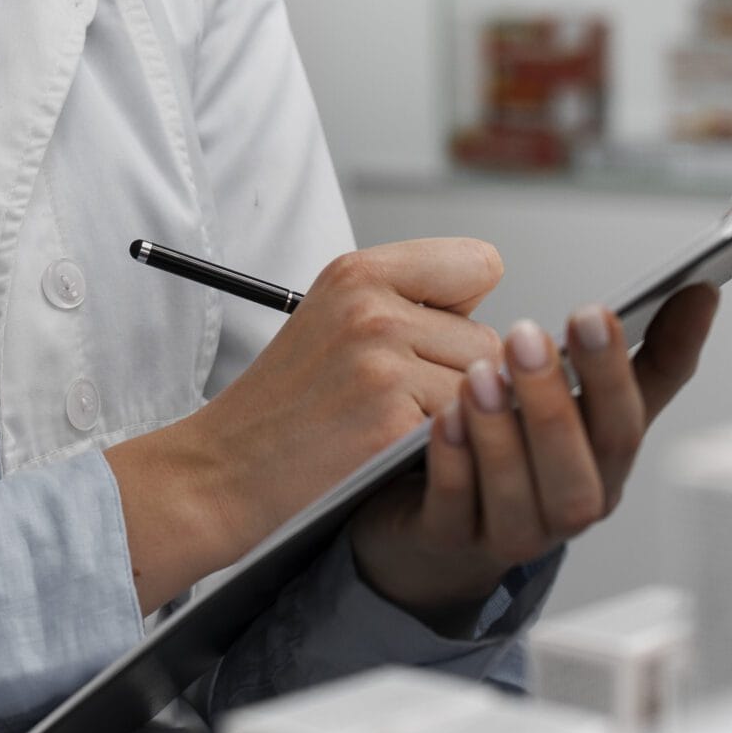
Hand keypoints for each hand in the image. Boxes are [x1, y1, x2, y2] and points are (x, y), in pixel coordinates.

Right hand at [107, 239, 505, 611]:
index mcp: (358, 272)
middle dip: (459, 376)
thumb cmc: (286, 406)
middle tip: (394, 401)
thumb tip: (509, 332)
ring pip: (486, 391)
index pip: (479, 264)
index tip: (428, 339)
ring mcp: (381, 362)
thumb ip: (412, 305)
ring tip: (391, 427)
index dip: (464, 309)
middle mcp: (371, 306)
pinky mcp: (390, 422)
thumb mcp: (334, 320)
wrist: (222, 469)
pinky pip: (464, 433)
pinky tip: (390, 454)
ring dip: (454, 419)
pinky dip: (439, 452)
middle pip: (491, 340)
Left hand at [349, 284, 720, 625]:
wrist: (448, 531)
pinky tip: (445, 417)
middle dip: (555, 403)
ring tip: (480, 374)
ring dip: (500, 434)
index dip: (614, 371)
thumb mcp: (593, 405)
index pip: (624, 425)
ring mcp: (509, 533)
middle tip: (526, 336)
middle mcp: (566, 509)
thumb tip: (702, 292)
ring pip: (516, 497)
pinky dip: (454, 464)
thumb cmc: (532, 457)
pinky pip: (454, 509)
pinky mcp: (450, 540)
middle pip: (576, 473)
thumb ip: (651, 355)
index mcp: (605, 468)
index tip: (597, 312)